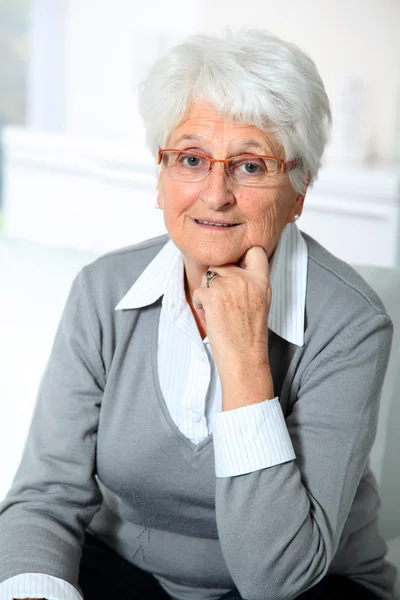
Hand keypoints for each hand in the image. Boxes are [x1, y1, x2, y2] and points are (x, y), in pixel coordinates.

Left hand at [192, 246, 272, 401]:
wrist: (244, 358)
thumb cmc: (250, 334)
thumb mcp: (262, 302)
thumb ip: (251, 282)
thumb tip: (234, 266)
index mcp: (262, 281)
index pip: (254, 251)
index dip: (242, 255)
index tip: (238, 266)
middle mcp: (246, 280)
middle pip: (223, 263)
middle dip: (219, 279)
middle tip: (224, 301)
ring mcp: (228, 287)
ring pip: (208, 275)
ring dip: (208, 291)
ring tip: (218, 311)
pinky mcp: (212, 296)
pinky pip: (199, 291)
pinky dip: (200, 304)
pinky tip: (211, 317)